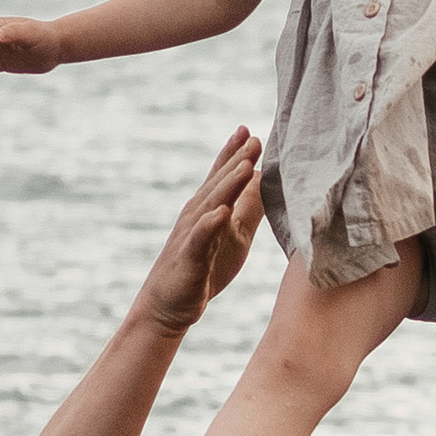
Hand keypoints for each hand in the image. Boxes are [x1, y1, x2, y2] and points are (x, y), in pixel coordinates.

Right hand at [133, 130, 268, 338]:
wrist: (168, 305)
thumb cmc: (204, 268)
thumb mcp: (235, 235)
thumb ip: (249, 209)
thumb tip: (267, 183)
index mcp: (208, 208)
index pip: (222, 176)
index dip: (234, 153)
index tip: (249, 130)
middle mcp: (197, 216)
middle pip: (218, 184)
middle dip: (236, 160)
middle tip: (254, 138)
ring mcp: (191, 236)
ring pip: (211, 206)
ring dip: (227, 185)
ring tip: (246, 166)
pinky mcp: (189, 260)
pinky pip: (200, 240)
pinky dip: (210, 225)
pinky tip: (222, 212)